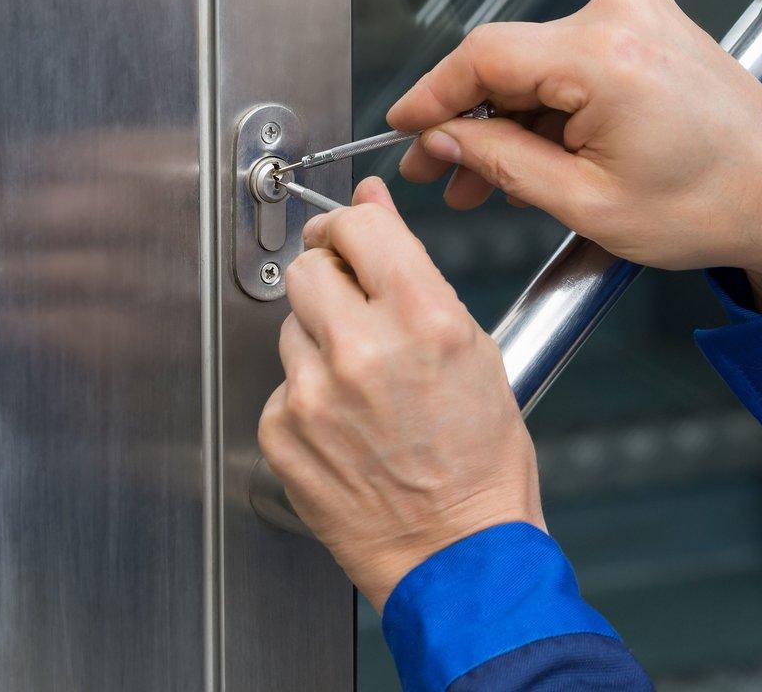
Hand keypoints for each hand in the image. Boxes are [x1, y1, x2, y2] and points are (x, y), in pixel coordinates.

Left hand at [257, 177, 542, 608]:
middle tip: (354, 306)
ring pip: (290, 325)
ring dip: (319, 339)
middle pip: (308, 267)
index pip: (357, 226)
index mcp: (422, 318)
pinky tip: (346, 423)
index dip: (351, 225)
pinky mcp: (281, 433)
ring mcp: (313, 394)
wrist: (456, 554)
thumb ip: (414, 271)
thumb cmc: (480, 463)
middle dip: (329, 278)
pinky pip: (281, 385)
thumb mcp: (474, 348)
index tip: (349, 235)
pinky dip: (307, 395)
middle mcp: (362, 349)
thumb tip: (373, 207)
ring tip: (363, 383)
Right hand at [390, 0, 761, 307]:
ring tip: (486, 180)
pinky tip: (535, 154)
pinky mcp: (651, 27)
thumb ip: (502, 162)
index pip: (485, 55)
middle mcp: (623, 18)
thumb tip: (444, 138)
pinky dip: (550, 105)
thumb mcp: (588, 204)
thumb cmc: (710, 207)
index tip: (402, 127)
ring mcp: (641, 16)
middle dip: (470, 120)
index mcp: (606, 57)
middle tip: (440, 174)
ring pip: (540, 64)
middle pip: (510, 60)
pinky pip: (575, 61)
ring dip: (510, 119)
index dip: (432, 93)